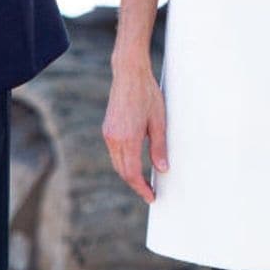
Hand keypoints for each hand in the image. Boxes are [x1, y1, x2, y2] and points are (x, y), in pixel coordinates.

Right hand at [102, 63, 167, 203]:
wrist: (129, 73)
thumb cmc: (147, 93)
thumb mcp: (159, 120)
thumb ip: (159, 147)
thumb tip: (162, 169)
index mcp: (128, 138)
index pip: (132, 173)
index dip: (141, 188)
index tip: (151, 196)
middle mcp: (114, 139)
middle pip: (123, 171)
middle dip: (135, 183)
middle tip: (149, 191)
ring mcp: (108, 134)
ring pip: (117, 163)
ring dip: (128, 173)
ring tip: (144, 179)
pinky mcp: (107, 129)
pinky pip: (114, 152)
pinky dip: (123, 161)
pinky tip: (134, 161)